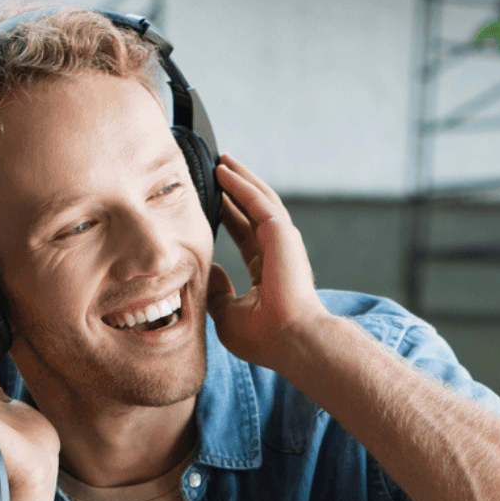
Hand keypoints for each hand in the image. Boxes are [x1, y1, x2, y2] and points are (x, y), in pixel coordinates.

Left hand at [206, 157, 334, 371]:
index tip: (213, 205)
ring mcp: (282, 242)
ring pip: (258, 200)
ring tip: (222, 161)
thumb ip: (217, 291)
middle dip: (236, 192)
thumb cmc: (264, 337)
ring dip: (240, 179)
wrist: (291, 339)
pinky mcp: (281, 233)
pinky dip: (240, 184)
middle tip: (218, 172)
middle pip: (253, 213)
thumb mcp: (227, 315)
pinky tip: (223, 170)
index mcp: (267, 274)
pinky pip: (257, 200)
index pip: (246, 237)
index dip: (230, 218)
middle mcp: (277, 253)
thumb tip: (208, 267)